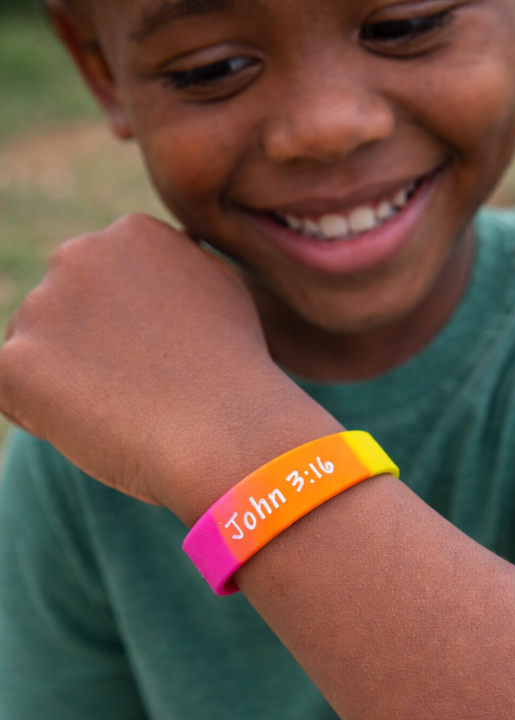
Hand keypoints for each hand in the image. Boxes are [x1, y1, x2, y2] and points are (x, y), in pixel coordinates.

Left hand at [0, 214, 315, 523]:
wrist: (227, 433)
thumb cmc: (236, 378)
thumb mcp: (222, 294)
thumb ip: (181, 269)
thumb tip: (171, 255)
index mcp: (130, 235)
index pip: (102, 289)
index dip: (130, 337)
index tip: (168, 362)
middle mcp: (78, 255)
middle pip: (63, 316)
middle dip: (91, 355)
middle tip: (145, 391)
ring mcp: (42, 306)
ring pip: (36, 354)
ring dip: (68, 387)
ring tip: (127, 411)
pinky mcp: (15, 361)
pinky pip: (12, 395)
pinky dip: (44, 418)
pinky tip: (97, 426)